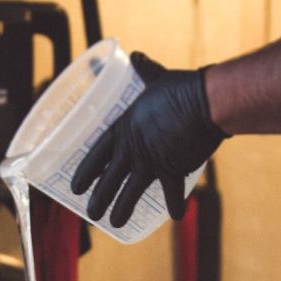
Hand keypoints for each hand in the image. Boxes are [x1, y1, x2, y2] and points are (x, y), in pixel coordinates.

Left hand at [70, 52, 227, 227]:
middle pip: (109, 178)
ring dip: (122, 209)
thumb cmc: (182, 87)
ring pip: (131, 191)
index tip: (74, 187)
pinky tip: (176, 216)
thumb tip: (137, 56)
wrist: (206, 103)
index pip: (97, 153)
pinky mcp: (174, 170)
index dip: (85, 171)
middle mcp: (134, 148)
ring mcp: (152, 162)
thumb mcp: (157, 77)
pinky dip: (175, 205)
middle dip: (98, 198)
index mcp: (125, 127)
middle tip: (90, 215)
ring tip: (115, 224)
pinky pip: (171, 193)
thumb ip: (146, 70)